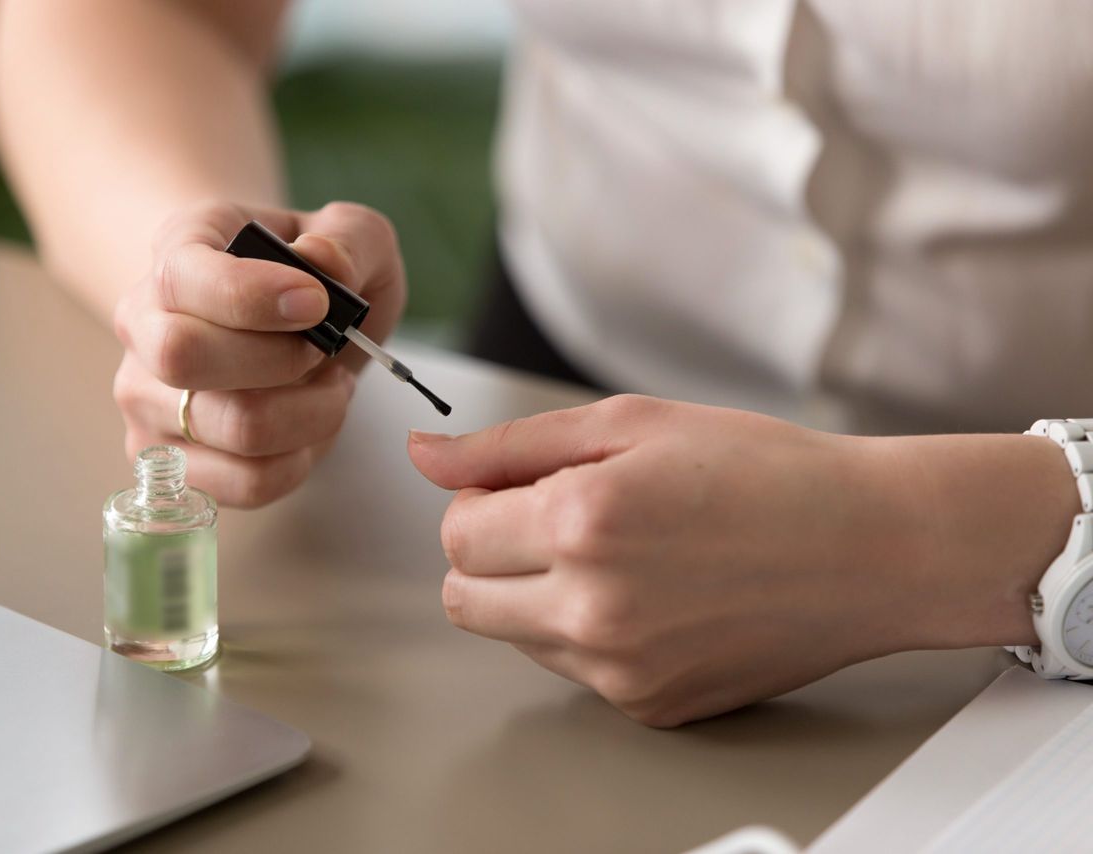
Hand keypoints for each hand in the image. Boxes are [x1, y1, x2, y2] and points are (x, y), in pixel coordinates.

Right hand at [113, 200, 405, 506]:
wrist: (289, 328)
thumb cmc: (314, 280)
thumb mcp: (352, 238)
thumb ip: (348, 238)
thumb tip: (320, 263)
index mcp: (179, 248)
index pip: (184, 278)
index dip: (252, 297)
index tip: (317, 302)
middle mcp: (143, 323)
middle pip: (185, 358)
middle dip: (282, 361)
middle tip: (324, 349)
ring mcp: (146, 398)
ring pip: (233, 428)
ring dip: (311, 412)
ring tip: (328, 386)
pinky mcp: (171, 462)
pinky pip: (246, 482)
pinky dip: (301, 459)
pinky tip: (306, 425)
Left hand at [408, 395, 1076, 726]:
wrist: (871, 547)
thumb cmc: (765, 472)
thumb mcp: (631, 424)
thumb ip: (512, 444)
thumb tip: (424, 454)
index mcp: (581, 524)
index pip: (455, 533)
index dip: (482, 500)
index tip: (526, 487)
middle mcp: (592, 609)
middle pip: (463, 596)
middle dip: (490, 553)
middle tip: (558, 518)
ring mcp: (621, 669)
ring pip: (513, 636)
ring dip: (536, 593)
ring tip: (618, 553)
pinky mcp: (649, 705)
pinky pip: (574, 669)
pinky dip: (588, 632)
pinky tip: (652, 594)